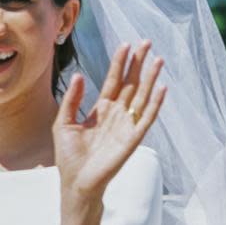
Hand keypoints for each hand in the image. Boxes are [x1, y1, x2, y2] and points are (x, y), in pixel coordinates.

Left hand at [52, 41, 165, 205]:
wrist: (76, 182)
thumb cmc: (69, 156)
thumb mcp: (63, 123)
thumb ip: (72, 100)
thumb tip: (78, 75)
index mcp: (101, 110)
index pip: (113, 80)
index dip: (119, 63)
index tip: (126, 44)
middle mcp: (116, 114)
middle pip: (131, 83)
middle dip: (138, 63)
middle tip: (147, 42)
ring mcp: (126, 125)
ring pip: (142, 96)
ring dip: (151, 78)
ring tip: (158, 59)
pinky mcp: (132, 139)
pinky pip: (146, 118)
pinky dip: (155, 104)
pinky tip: (162, 88)